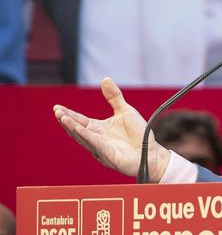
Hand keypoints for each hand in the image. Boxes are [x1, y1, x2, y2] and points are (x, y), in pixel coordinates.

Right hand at [54, 77, 169, 181]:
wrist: (152, 153)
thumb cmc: (139, 135)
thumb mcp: (125, 111)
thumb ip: (114, 97)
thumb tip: (105, 79)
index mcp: (100, 129)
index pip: (80, 120)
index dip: (68, 114)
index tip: (57, 107)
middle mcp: (97, 139)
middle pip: (78, 128)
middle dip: (66, 120)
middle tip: (57, 111)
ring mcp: (100, 148)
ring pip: (82, 137)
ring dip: (72, 127)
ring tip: (62, 117)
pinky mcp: (107, 155)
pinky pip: (94, 144)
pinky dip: (84, 136)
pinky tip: (76, 128)